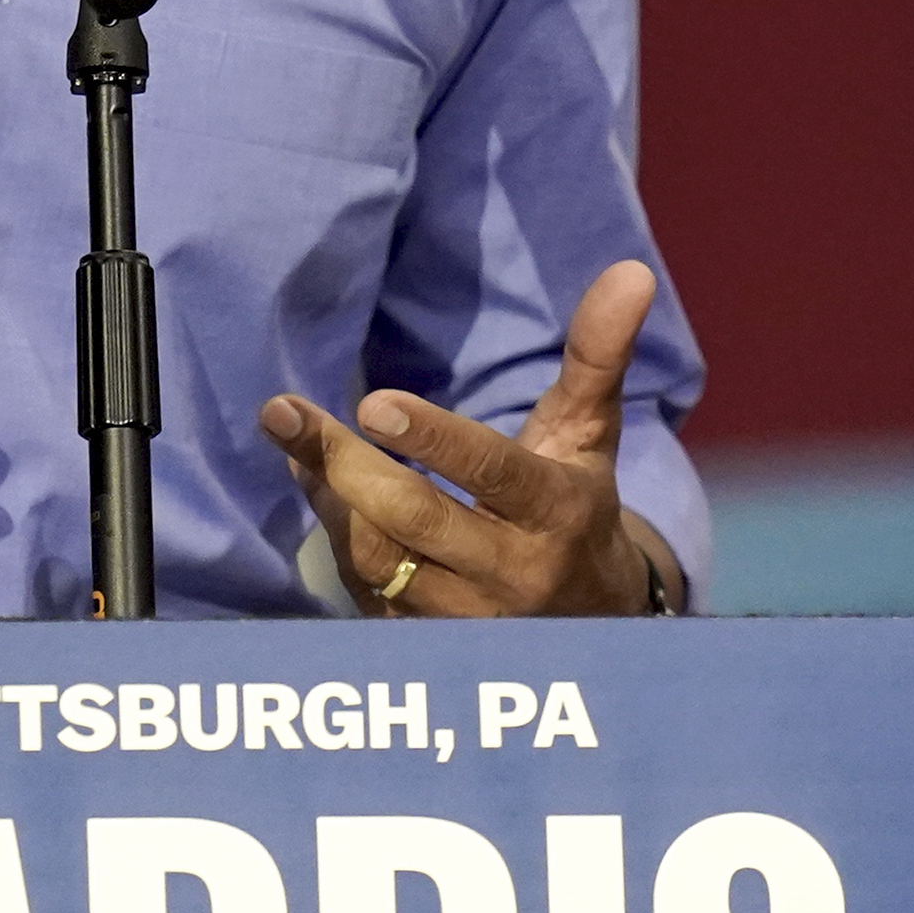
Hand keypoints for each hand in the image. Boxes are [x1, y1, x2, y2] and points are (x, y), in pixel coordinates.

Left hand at [259, 262, 669, 616]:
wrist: (585, 621)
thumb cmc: (576, 503)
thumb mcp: (590, 432)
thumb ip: (597, 354)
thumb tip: (629, 271)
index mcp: (557, 513)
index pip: (493, 473)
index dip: (434, 440)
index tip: (372, 403)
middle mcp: (512, 573)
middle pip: (414, 520)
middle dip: (345, 465)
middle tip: (285, 412)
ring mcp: (465, 618)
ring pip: (376, 558)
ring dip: (327, 494)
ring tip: (295, 435)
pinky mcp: (424, 641)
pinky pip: (362, 588)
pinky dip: (332, 528)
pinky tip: (313, 478)